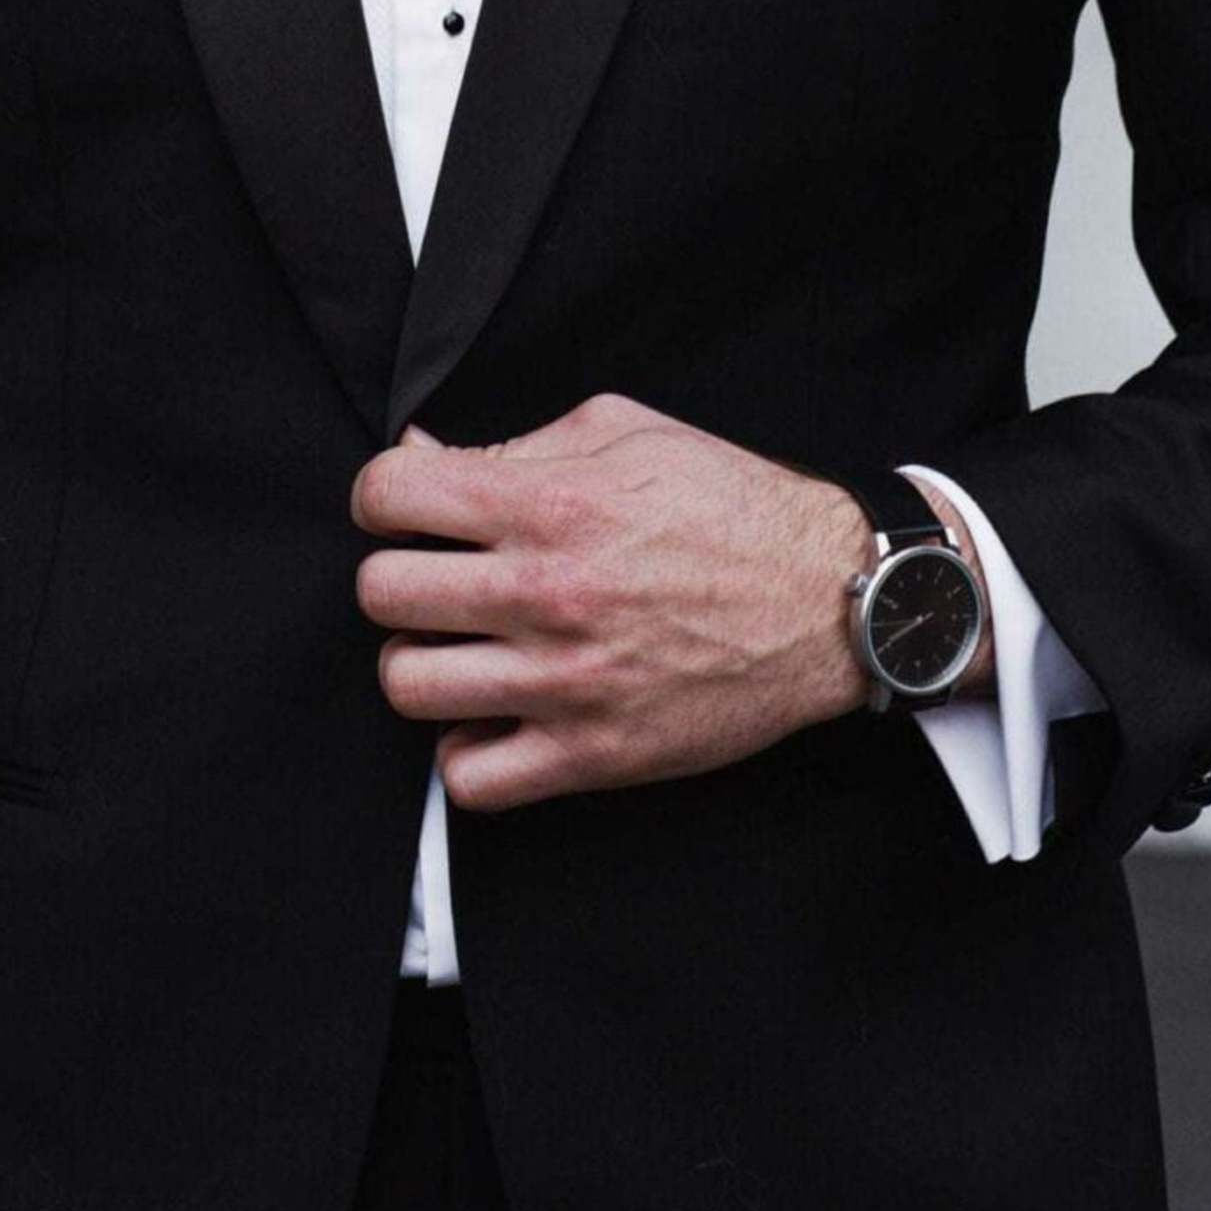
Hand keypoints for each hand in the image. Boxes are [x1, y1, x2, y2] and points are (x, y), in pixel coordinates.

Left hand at [348, 391, 877, 813]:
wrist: (827, 599)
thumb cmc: (729, 505)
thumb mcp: (623, 433)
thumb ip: (513, 443)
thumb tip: (420, 455)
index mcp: (549, 501)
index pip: (388, 495)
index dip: (383, 497)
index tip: (406, 510)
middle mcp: (546, 592)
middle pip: (382, 593)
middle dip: (398, 576)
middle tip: (437, 576)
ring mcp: (565, 682)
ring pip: (408, 685)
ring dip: (422, 660)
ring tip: (462, 646)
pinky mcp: (592, 754)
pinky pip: (470, 777)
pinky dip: (466, 748)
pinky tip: (496, 711)